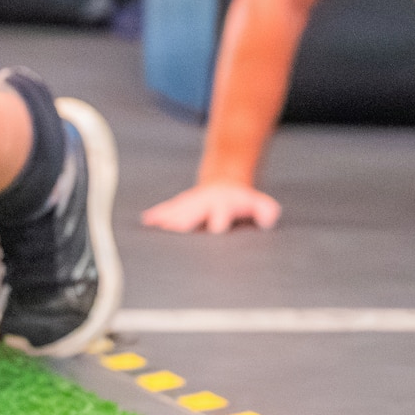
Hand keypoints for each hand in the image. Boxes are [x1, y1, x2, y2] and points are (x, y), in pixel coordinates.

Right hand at [142, 182, 280, 233]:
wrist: (225, 183)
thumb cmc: (244, 201)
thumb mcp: (260, 204)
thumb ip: (266, 210)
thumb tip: (267, 219)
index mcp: (224, 204)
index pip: (220, 215)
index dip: (218, 222)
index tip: (214, 231)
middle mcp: (205, 202)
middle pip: (193, 213)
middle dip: (185, 221)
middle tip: (175, 231)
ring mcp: (191, 202)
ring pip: (177, 210)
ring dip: (167, 218)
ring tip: (155, 226)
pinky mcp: (181, 204)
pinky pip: (168, 209)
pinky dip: (157, 215)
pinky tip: (146, 222)